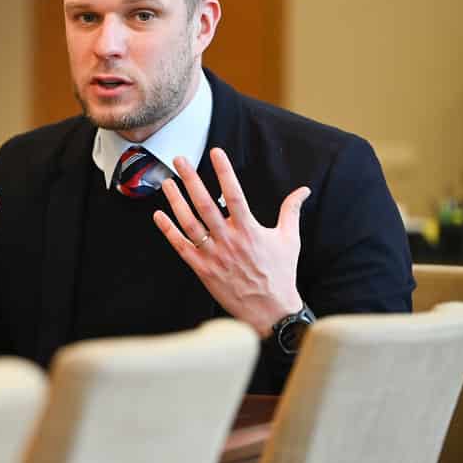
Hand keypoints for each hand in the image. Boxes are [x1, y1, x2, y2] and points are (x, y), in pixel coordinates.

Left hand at [152, 148, 310, 336]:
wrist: (270, 311)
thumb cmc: (281, 273)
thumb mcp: (290, 240)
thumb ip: (291, 211)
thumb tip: (303, 190)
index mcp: (250, 230)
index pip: (235, 194)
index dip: (225, 172)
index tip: (215, 152)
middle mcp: (229, 240)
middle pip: (206, 204)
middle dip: (191, 179)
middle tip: (179, 159)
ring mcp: (213, 255)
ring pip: (190, 223)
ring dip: (176, 201)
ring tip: (167, 182)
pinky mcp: (202, 269)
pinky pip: (181, 247)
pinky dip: (168, 230)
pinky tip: (158, 215)